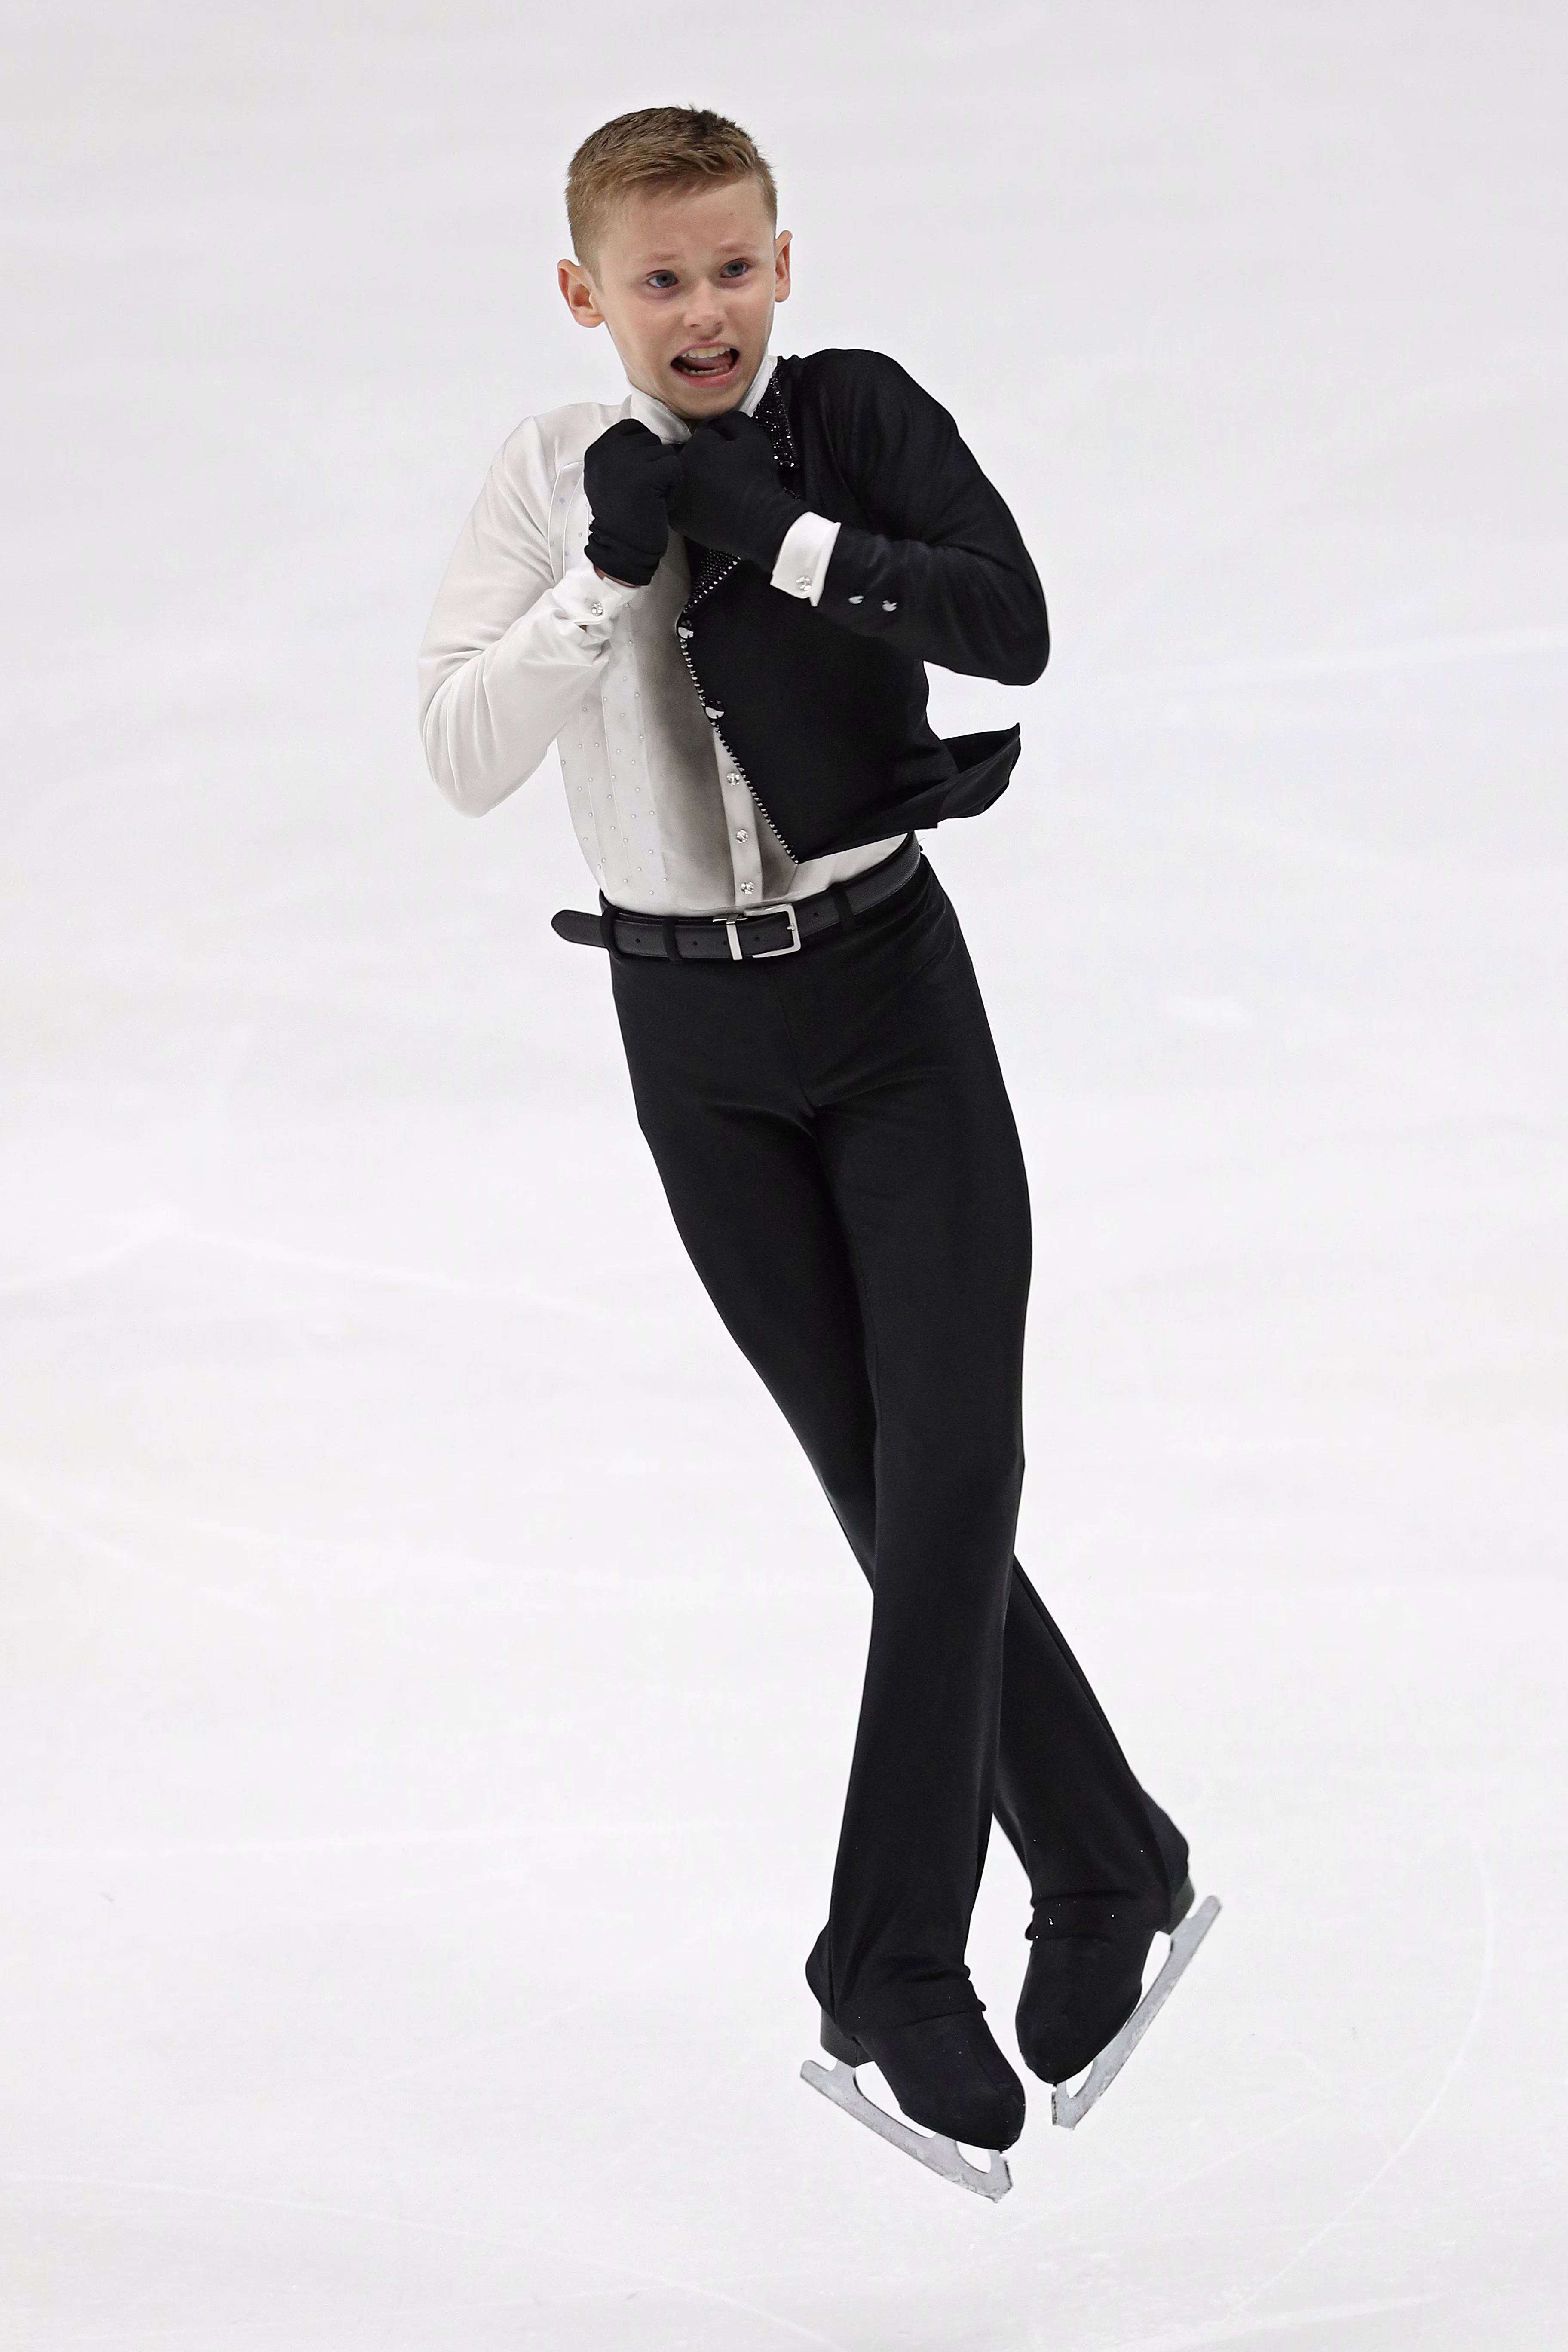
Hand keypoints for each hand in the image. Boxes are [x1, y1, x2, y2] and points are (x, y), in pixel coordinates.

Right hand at [582, 419, 681, 587]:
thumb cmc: (620, 517)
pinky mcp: (646, 473)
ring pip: (665, 453)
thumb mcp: (608, 478)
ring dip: (666, 477)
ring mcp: (627, 460)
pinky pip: (675, 467)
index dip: (644, 449)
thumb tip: (646, 437)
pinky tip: (661, 504)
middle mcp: (608, 450)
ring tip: (652, 498)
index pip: (631, 428)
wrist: (621, 548)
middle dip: (655, 464)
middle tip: (646, 491)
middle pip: (650, 439)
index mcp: (598, 450)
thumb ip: (620, 454)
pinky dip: (674, 488)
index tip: (641, 474)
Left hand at [668, 411, 805, 571]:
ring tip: (720, 489)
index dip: (719, 441)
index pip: (702, 434)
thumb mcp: (752, 436)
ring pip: (684, 479)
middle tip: (726, 472)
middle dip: (705, 459)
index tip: (731, 452)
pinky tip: (712, 503)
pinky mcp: (679, 520)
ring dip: (697, 480)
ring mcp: (676, 497)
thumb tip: (718, 422)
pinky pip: (683, 503)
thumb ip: (731, 419)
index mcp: (693, 448)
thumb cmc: (758, 481)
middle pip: (689, 456)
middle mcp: (678, 472)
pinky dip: (694, 501)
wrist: (761, 524)